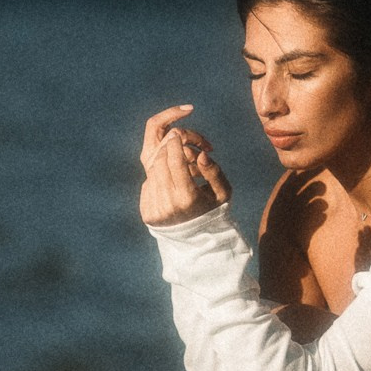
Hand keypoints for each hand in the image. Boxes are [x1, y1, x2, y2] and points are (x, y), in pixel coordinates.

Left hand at [138, 104, 231, 226]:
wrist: (197, 239)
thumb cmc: (213, 209)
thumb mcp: (223, 192)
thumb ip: (214, 172)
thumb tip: (201, 154)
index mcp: (188, 198)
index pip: (175, 162)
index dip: (175, 143)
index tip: (178, 132)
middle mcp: (168, 204)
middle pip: (160, 162)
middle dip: (169, 147)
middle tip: (180, 141)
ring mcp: (155, 209)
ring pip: (151, 170)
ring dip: (164, 159)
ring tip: (180, 163)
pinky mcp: (147, 212)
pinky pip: (148, 183)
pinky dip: (159, 175)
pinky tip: (172, 181)